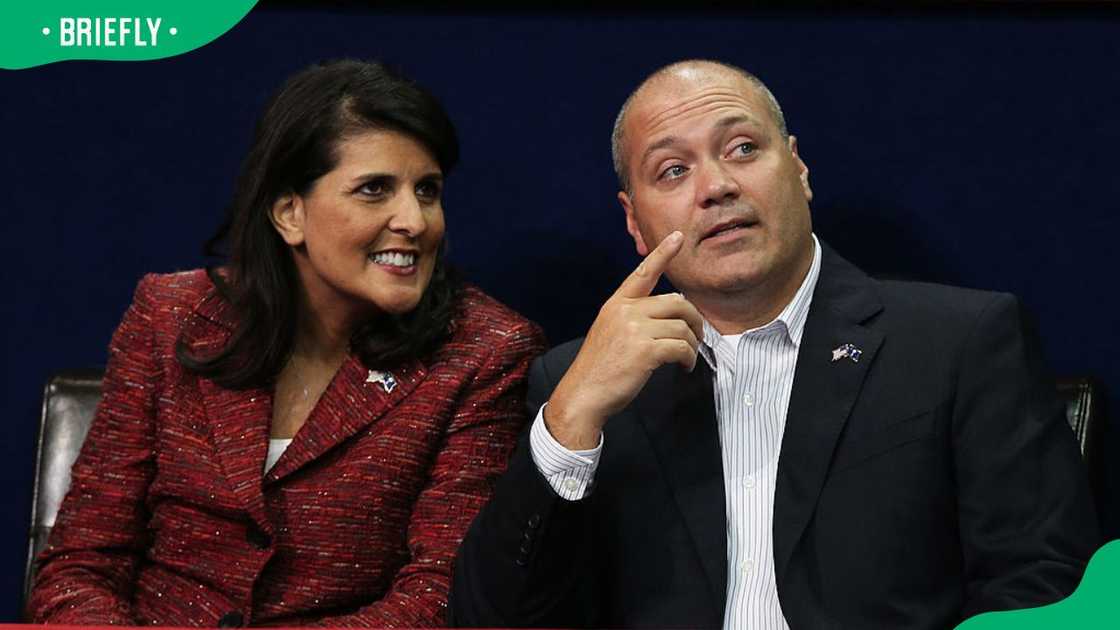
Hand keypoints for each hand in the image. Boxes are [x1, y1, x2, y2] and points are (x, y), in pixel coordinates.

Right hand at [545, 231, 703, 449]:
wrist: (583, 395)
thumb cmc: (599, 369)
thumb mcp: (610, 333)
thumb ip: (634, 319)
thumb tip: (670, 317)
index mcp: (616, 304)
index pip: (643, 272)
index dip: (663, 253)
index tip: (678, 237)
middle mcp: (625, 311)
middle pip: (677, 302)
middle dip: (694, 320)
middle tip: (698, 336)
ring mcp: (635, 329)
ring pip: (682, 326)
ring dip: (692, 343)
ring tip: (688, 357)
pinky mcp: (645, 351)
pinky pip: (681, 347)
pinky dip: (689, 358)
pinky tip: (684, 366)